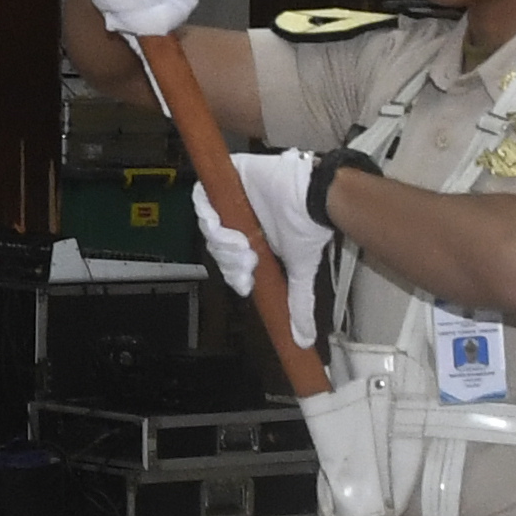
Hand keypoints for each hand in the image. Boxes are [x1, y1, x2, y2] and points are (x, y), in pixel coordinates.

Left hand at [194, 147, 331, 353]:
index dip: (233, 273)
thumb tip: (305, 339)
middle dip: (230, 261)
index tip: (244, 284)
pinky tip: (224, 227)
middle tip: (249, 262)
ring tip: (244, 246)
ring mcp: (232, 196)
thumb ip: (299, 303)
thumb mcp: (300, 271)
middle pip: (217, 245)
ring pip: (209, 225)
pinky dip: (208, 215)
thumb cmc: (308, 229)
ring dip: (222, 242)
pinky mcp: (227, 176)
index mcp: (253, 238)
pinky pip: (202, 197)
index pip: (229, 259)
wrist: (313, 196)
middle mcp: (241, 218)